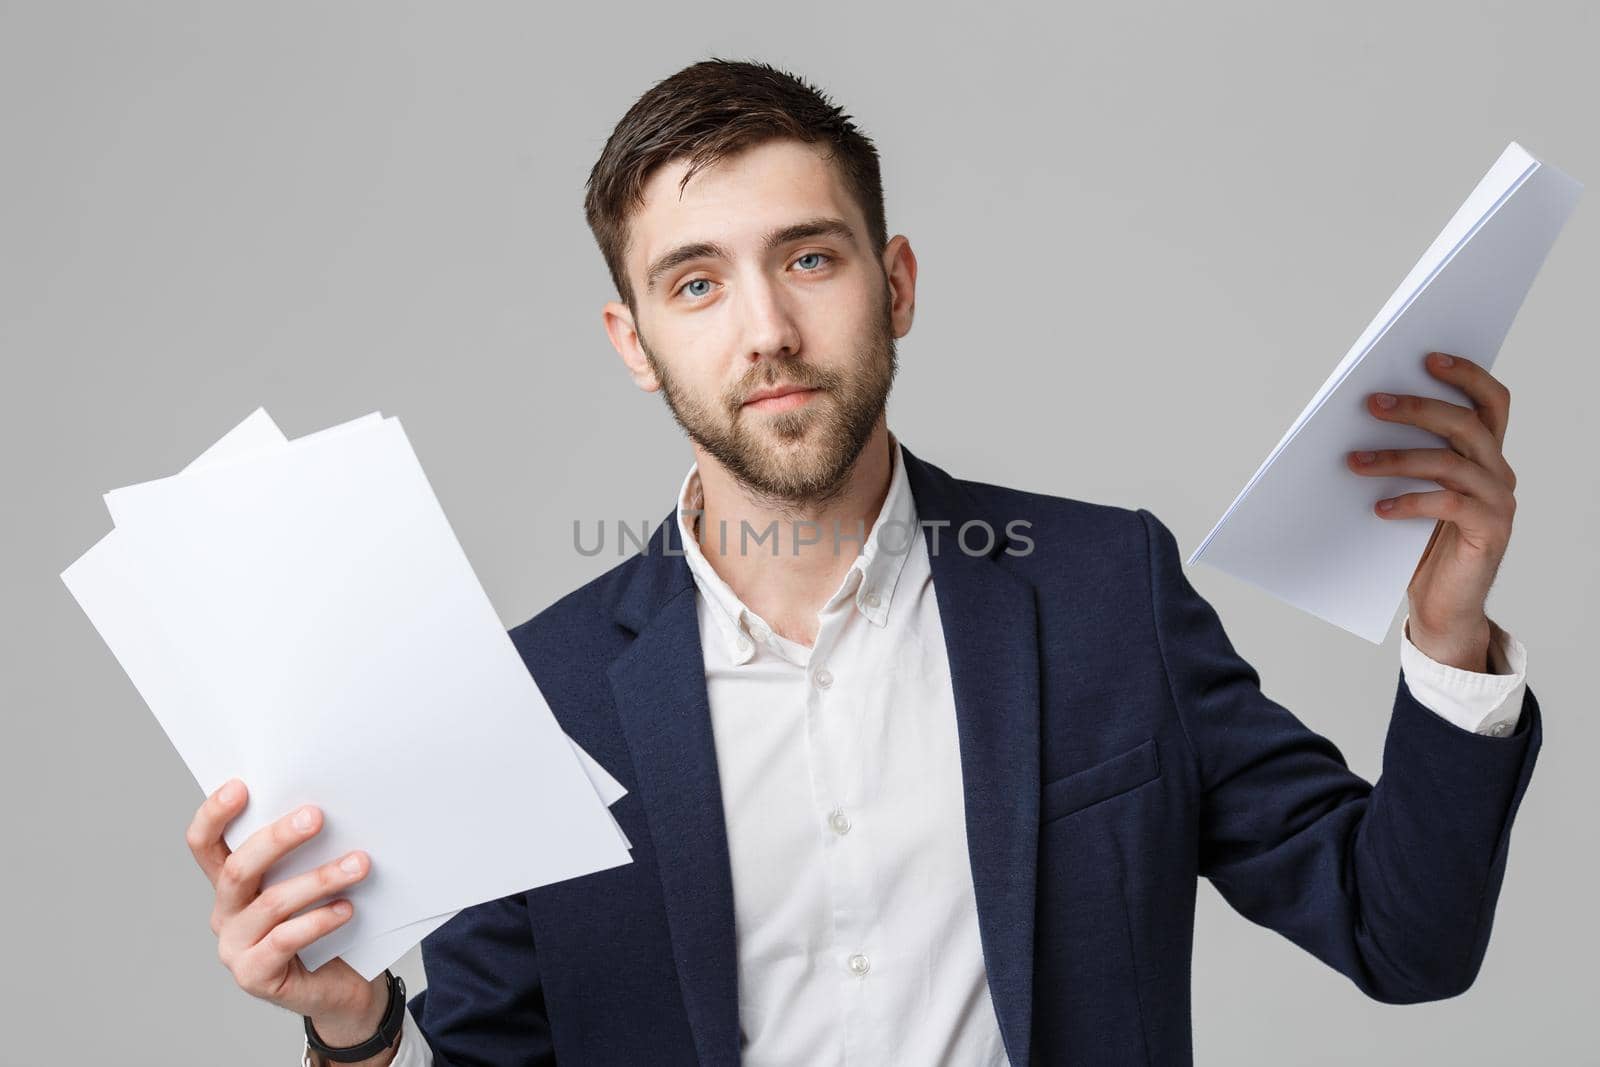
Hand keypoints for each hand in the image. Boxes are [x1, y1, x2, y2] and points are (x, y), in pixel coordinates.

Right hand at [186, 779, 384, 1032]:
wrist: (344, 985)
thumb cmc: (329, 922)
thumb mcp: (314, 880)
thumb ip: (307, 851)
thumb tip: (329, 806)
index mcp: (231, 883)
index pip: (205, 844)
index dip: (214, 814)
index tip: (242, 786)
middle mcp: (225, 913)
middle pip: (238, 869)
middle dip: (277, 839)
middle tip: (316, 816)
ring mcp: (235, 947)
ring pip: (270, 903)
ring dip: (318, 879)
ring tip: (360, 864)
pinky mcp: (254, 976)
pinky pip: (285, 941)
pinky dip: (318, 921)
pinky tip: (346, 909)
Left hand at [1347, 351, 1516, 670]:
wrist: (1442, 607)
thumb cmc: (1419, 544)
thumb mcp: (1412, 491)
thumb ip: (1405, 456)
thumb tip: (1357, 417)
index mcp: (1486, 455)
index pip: (1491, 401)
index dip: (1466, 375)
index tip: (1427, 357)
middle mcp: (1499, 473)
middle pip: (1466, 424)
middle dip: (1417, 408)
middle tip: (1371, 404)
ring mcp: (1498, 503)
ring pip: (1452, 462)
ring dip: (1397, 457)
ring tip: (1353, 461)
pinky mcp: (1489, 534)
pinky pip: (1450, 505)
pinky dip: (1410, 501)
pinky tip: (1378, 509)